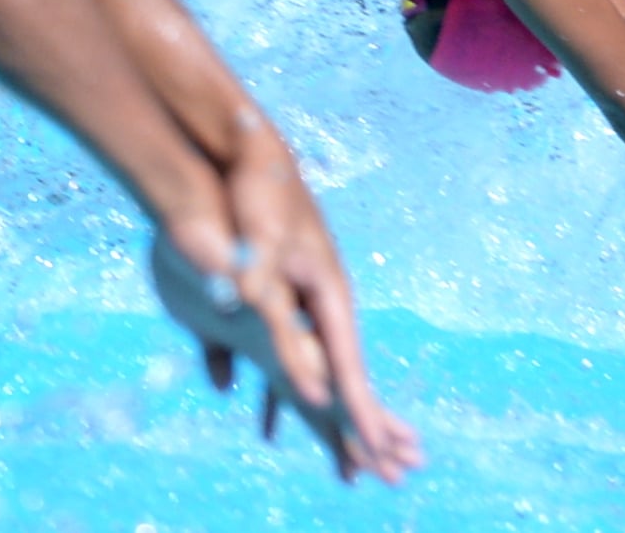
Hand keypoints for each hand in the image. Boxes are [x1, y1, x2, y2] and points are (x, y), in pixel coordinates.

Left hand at [149, 141, 423, 483]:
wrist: (251, 150)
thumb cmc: (257, 190)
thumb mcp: (257, 235)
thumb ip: (254, 276)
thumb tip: (237, 308)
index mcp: (328, 291)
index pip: (348, 363)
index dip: (362, 410)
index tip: (379, 451)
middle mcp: (324, 299)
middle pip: (346, 373)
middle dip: (364, 424)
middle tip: (387, 473)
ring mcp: (304, 296)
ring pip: (321, 367)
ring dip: (333, 412)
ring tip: (348, 459)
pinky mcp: (279, 292)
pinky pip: (290, 354)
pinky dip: (289, 388)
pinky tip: (274, 413)